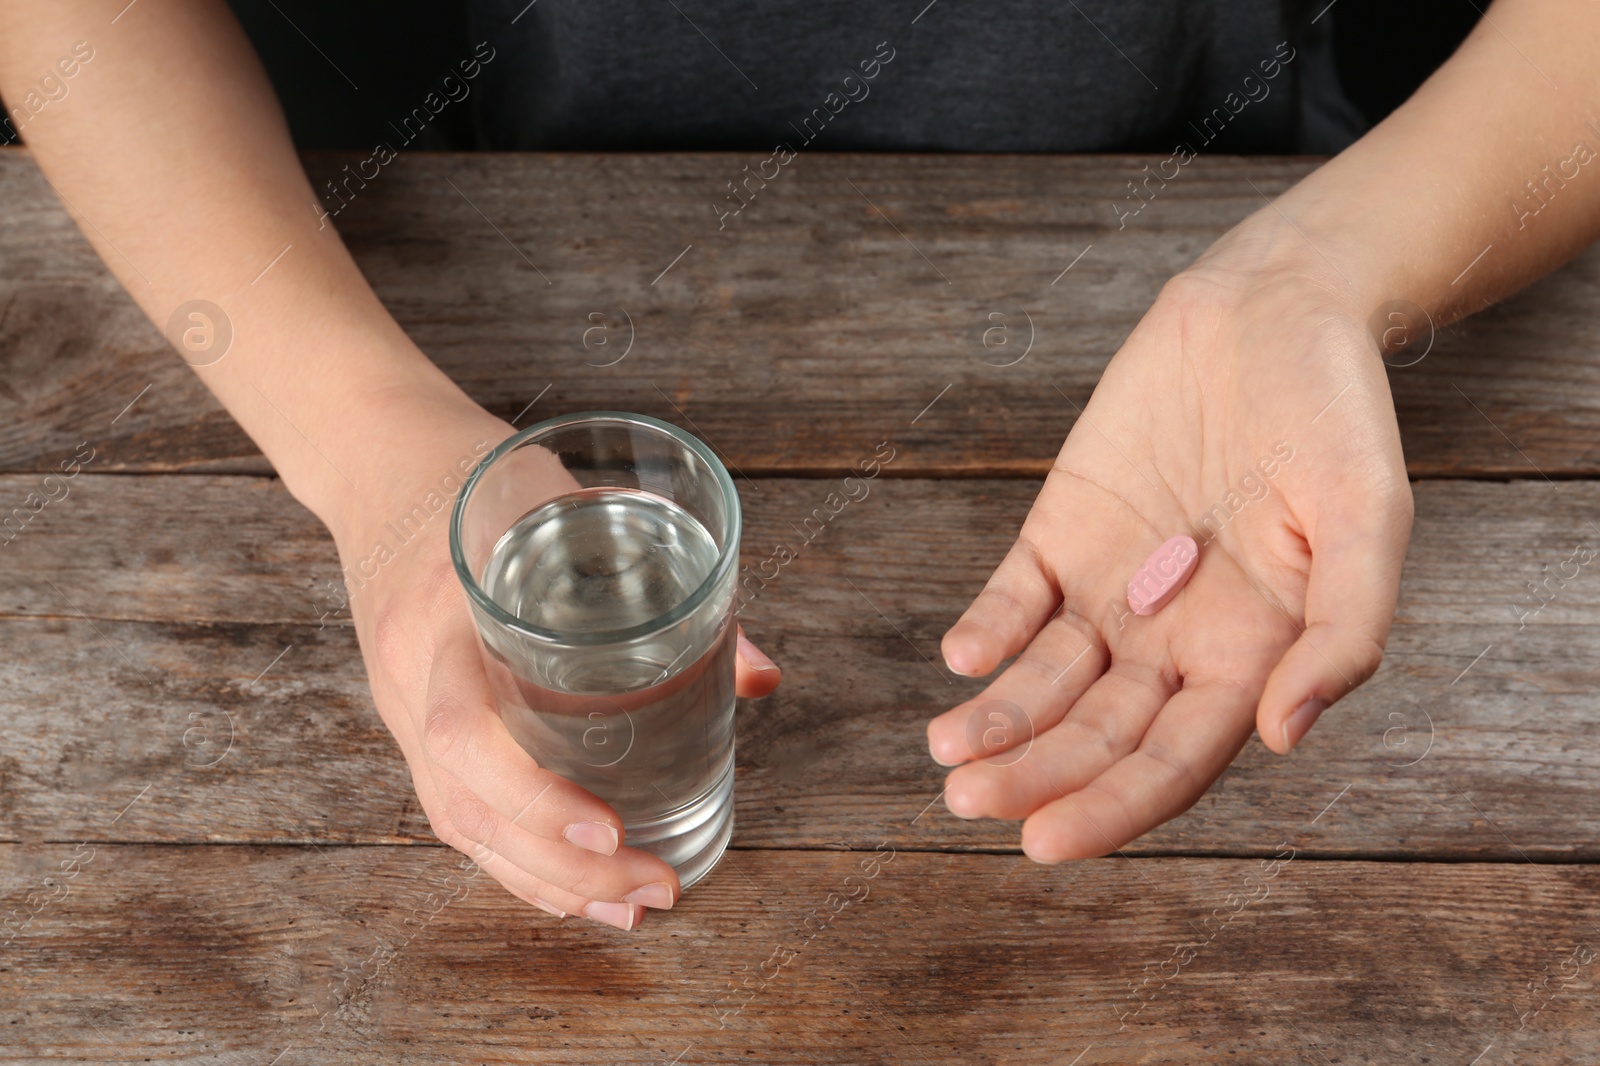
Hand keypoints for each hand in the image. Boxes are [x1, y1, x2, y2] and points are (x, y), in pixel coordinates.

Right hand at [329, 398, 780, 927]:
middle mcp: (408, 675)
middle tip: (655, 887)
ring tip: (631, 909)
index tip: (611, 829)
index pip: (464, 730)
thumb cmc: (481, 474)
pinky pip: (453, 809)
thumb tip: (760, 676)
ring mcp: (399, 705)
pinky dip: (515, 859)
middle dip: (562, 867)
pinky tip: (572, 889)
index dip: (533, 794)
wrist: (374, 458)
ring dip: (545, 882)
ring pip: (459, 824)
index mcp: (441, 614)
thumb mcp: (569, 501)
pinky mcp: (410, 723)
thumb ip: (662, 575)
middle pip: (466, 805)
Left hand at [926, 217, 1412, 860]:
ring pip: (1045, 681)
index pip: (1171, 762)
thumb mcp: (1366, 517)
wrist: (1272, 307)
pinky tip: (963, 659)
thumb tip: (1288, 734)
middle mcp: (1173, 639)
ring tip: (946, 750)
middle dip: (1034, 774)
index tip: (1046, 842)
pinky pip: (1016, 598)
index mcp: (1249, 656)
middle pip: (1095, 734)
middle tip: (967, 802)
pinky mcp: (1062, 533)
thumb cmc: (1334, 414)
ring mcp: (1112, 589)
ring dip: (996, 720)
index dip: (1112, 808)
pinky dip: (987, 631)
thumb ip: (1343, 627)